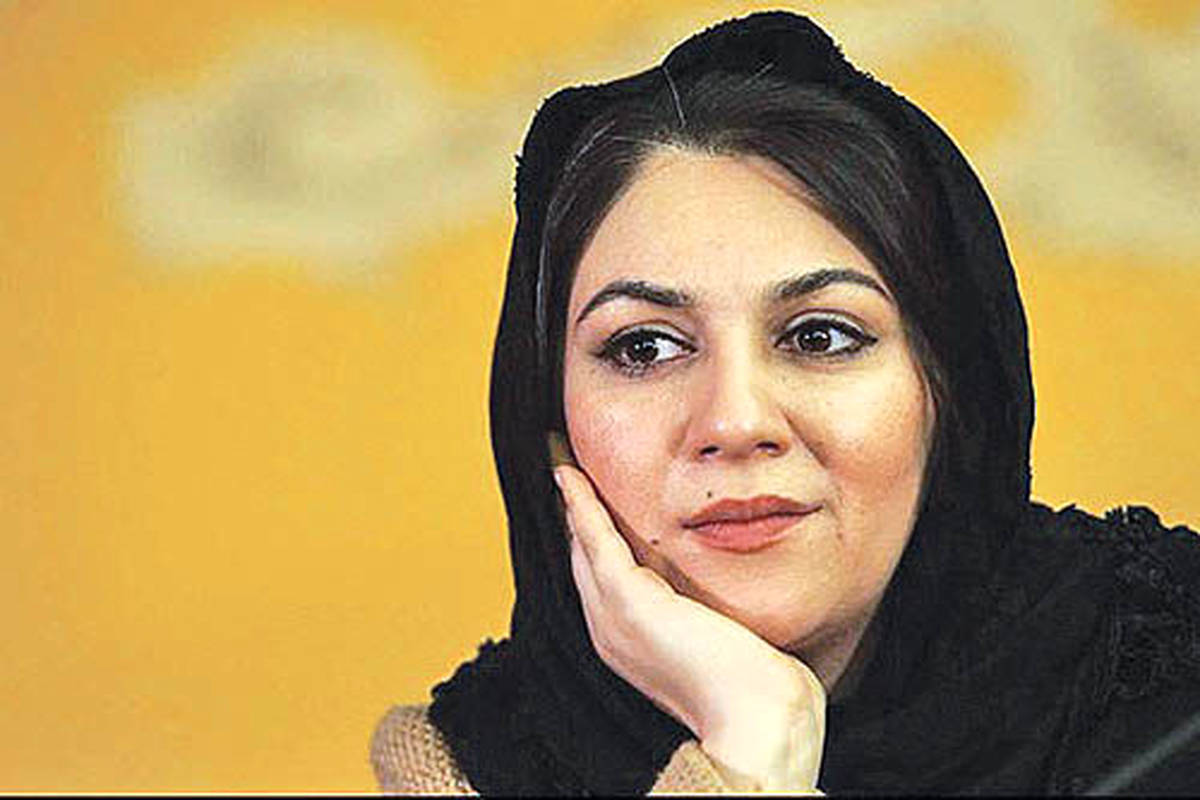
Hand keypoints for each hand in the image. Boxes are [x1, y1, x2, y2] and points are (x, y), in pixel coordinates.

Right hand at [554, 463, 825, 790]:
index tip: (586, 503)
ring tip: (560, 465)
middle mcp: (609, 633)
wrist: (756, 716)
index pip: (602, 579)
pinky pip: (593, 538)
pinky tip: (569, 475)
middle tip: (562, 471)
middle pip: (582, 560)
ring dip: (569, 502)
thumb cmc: (754, 689)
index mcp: (629, 644)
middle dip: (572, 516)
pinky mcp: (627, 600)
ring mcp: (612, 618)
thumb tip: (729, 601)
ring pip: (581, 546)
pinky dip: (579, 503)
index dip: (591, 539)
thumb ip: (710, 615)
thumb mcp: (723, 640)